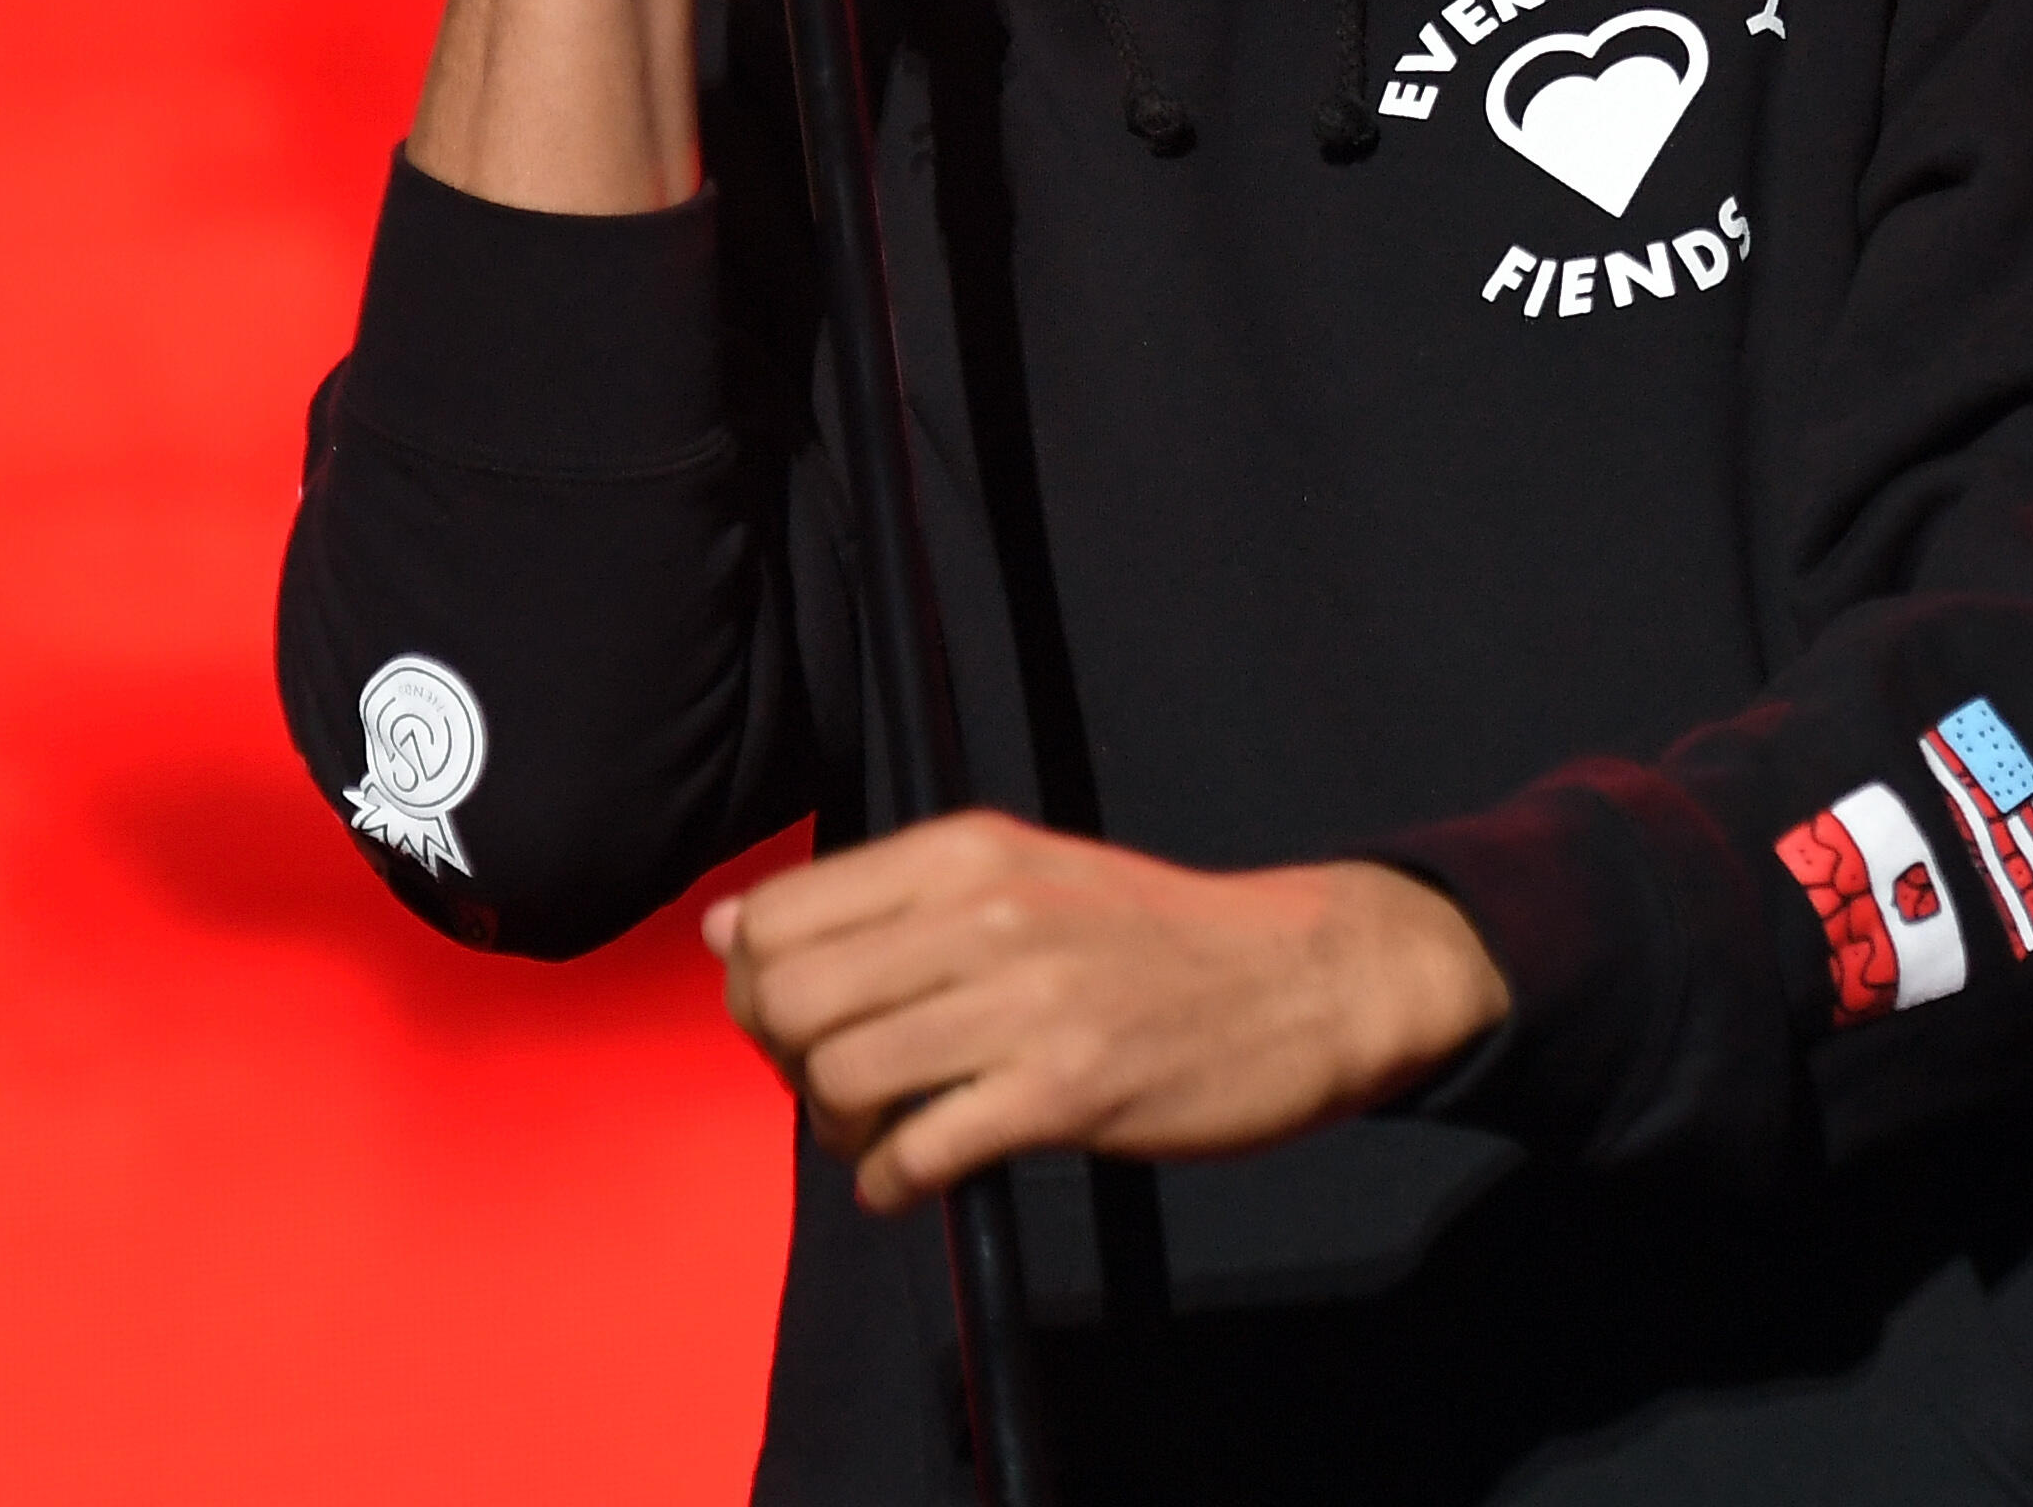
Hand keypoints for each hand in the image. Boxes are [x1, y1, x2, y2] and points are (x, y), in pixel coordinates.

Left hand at [702, 813, 1510, 1214]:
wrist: (1305, 979)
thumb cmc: (1149, 939)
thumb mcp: (1017, 877)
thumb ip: (878, 900)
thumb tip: (727, 929)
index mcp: (965, 851)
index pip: (777, 915)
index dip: (755, 989)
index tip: (794, 1024)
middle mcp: (987, 911)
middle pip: (788, 997)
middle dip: (782, 1062)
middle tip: (833, 1087)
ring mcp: (1028, 1001)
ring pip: (840, 1072)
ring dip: (836, 1128)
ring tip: (881, 1134)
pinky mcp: (1068, 1091)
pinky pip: (918, 1148)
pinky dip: (891, 1180)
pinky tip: (916, 1176)